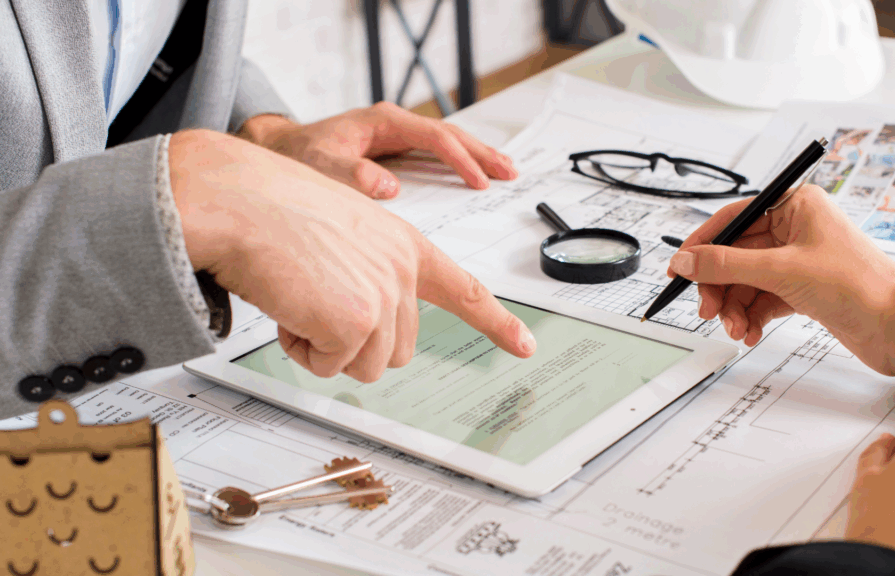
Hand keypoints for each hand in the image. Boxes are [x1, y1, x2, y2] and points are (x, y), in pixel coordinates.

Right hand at [169, 129, 534, 381]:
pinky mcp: (356, 320)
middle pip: (394, 348)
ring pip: (363, 364)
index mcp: (403, 246)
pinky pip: (328, 366)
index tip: (524, 345)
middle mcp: (402, 269)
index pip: (463, 289)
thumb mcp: (342, 237)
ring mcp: (383, 294)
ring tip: (298, 297)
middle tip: (313, 299)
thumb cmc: (273, 213)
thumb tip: (366, 331)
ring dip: (323, 346)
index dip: (496, 322)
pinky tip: (287, 306)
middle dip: (350, 341)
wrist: (236, 200)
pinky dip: (301, 348)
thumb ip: (369, 277)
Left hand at [237, 103, 516, 198]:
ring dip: (475, 156)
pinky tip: (472, 175)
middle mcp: (393, 125)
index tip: (478, 181)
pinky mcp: (394, 151)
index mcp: (382, 122)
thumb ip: (352, 176)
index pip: (434, 138)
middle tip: (509, 172)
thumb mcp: (320, 167)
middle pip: (450, 135)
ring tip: (504, 172)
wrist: (279, 152)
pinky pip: (434, 155)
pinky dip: (457, 164)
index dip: (460, 160)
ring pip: (446, 143)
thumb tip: (389, 187)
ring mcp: (395, 137)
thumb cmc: (297, 156)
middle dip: (481, 153)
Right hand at [668, 185, 894, 375]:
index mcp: (795, 206)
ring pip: (745, 280)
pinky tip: (751, 333)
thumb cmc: (860, 286)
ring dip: (734, 307)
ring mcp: (798, 260)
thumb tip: (685, 260)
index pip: (732, 219)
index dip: (702, 245)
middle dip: (719, 286)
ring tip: (736, 329)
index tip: (679, 270)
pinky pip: (762, 298)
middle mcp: (795, 229)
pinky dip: (752, 317)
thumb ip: (726, 265)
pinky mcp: (802, 288)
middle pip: (734, 254)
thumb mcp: (781, 270)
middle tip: (708, 310)